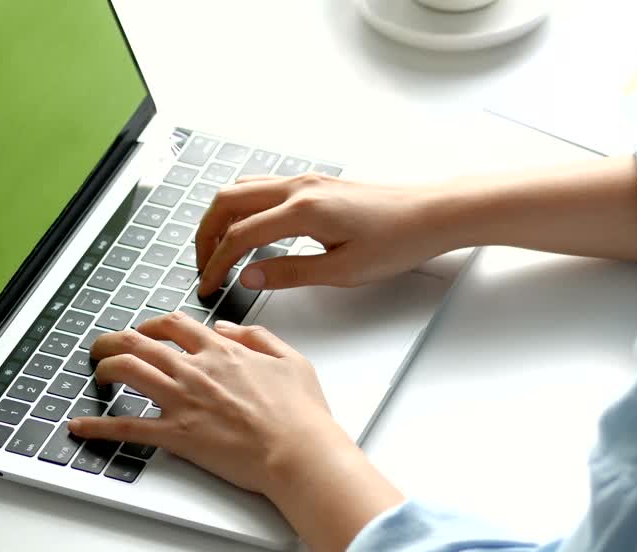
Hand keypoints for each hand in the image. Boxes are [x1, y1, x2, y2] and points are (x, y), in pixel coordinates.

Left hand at [67, 312, 354, 497]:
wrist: (298, 451)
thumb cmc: (301, 414)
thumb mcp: (292, 360)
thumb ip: (257, 338)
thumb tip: (227, 329)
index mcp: (223, 352)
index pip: (176, 325)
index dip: (154, 325)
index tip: (147, 332)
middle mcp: (197, 370)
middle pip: (140, 342)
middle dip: (115, 340)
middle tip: (106, 347)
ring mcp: (183, 400)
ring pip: (127, 370)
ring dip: (104, 368)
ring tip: (97, 374)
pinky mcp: (176, 434)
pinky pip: (126, 426)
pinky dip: (98, 426)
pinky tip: (80, 425)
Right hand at [194, 173, 451, 297]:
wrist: (432, 214)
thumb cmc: (399, 241)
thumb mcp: (343, 271)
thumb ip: (291, 273)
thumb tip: (249, 276)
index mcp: (302, 210)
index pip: (239, 235)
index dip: (216, 263)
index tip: (207, 285)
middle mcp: (299, 187)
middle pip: (228, 201)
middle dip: (206, 235)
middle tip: (203, 266)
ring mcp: (307, 180)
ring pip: (243, 189)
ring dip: (222, 217)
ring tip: (219, 250)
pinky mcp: (317, 183)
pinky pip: (264, 187)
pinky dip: (244, 207)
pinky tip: (250, 231)